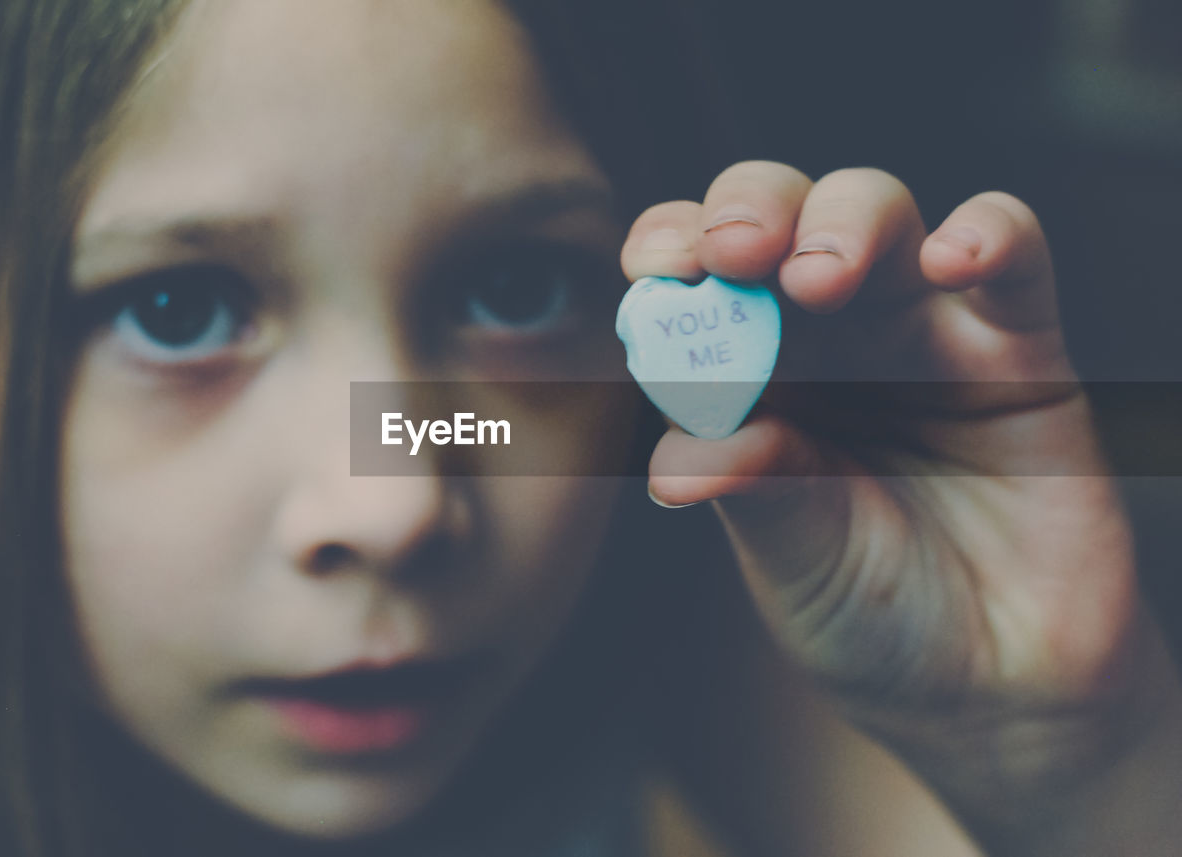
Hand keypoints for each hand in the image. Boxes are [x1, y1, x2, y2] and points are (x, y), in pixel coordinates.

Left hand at [622, 162, 1181, 852]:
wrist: (994, 688)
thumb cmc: (873, 614)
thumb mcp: (794, 560)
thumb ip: (750, 490)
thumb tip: (672, 462)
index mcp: (748, 373)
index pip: (697, 275)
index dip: (672, 248)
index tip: (653, 272)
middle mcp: (826, 335)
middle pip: (780, 215)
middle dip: (749, 211)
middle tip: (733, 253)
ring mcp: (920, 330)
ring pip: (879, 211)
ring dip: (842, 221)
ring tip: (818, 279)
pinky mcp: (1019, 348)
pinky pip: (1013, 252)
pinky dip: (986, 234)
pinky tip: (952, 258)